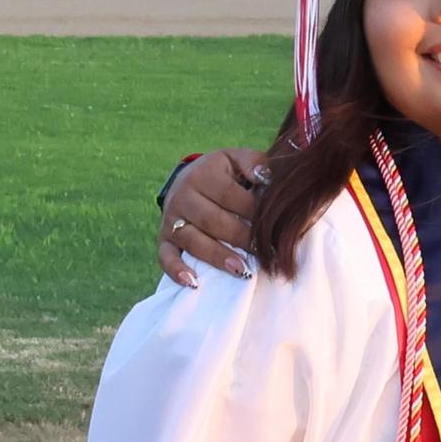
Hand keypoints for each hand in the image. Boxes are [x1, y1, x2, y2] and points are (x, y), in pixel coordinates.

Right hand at [160, 146, 268, 285]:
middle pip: (213, 220)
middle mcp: (183, 196)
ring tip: (242, 271)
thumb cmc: (225, 173)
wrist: (190, 179)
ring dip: (217, 257)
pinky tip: (194, 283)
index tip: (277, 228)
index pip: (231, 195)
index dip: (254, 212)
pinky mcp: (164, 238)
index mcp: (204, 174)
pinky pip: (165, 256)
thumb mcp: (239, 159)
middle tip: (266, 253)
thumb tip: (269, 179)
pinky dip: (176, 270)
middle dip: (242, 238)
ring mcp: (171, 219)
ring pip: (193, 240)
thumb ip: (256, 164)